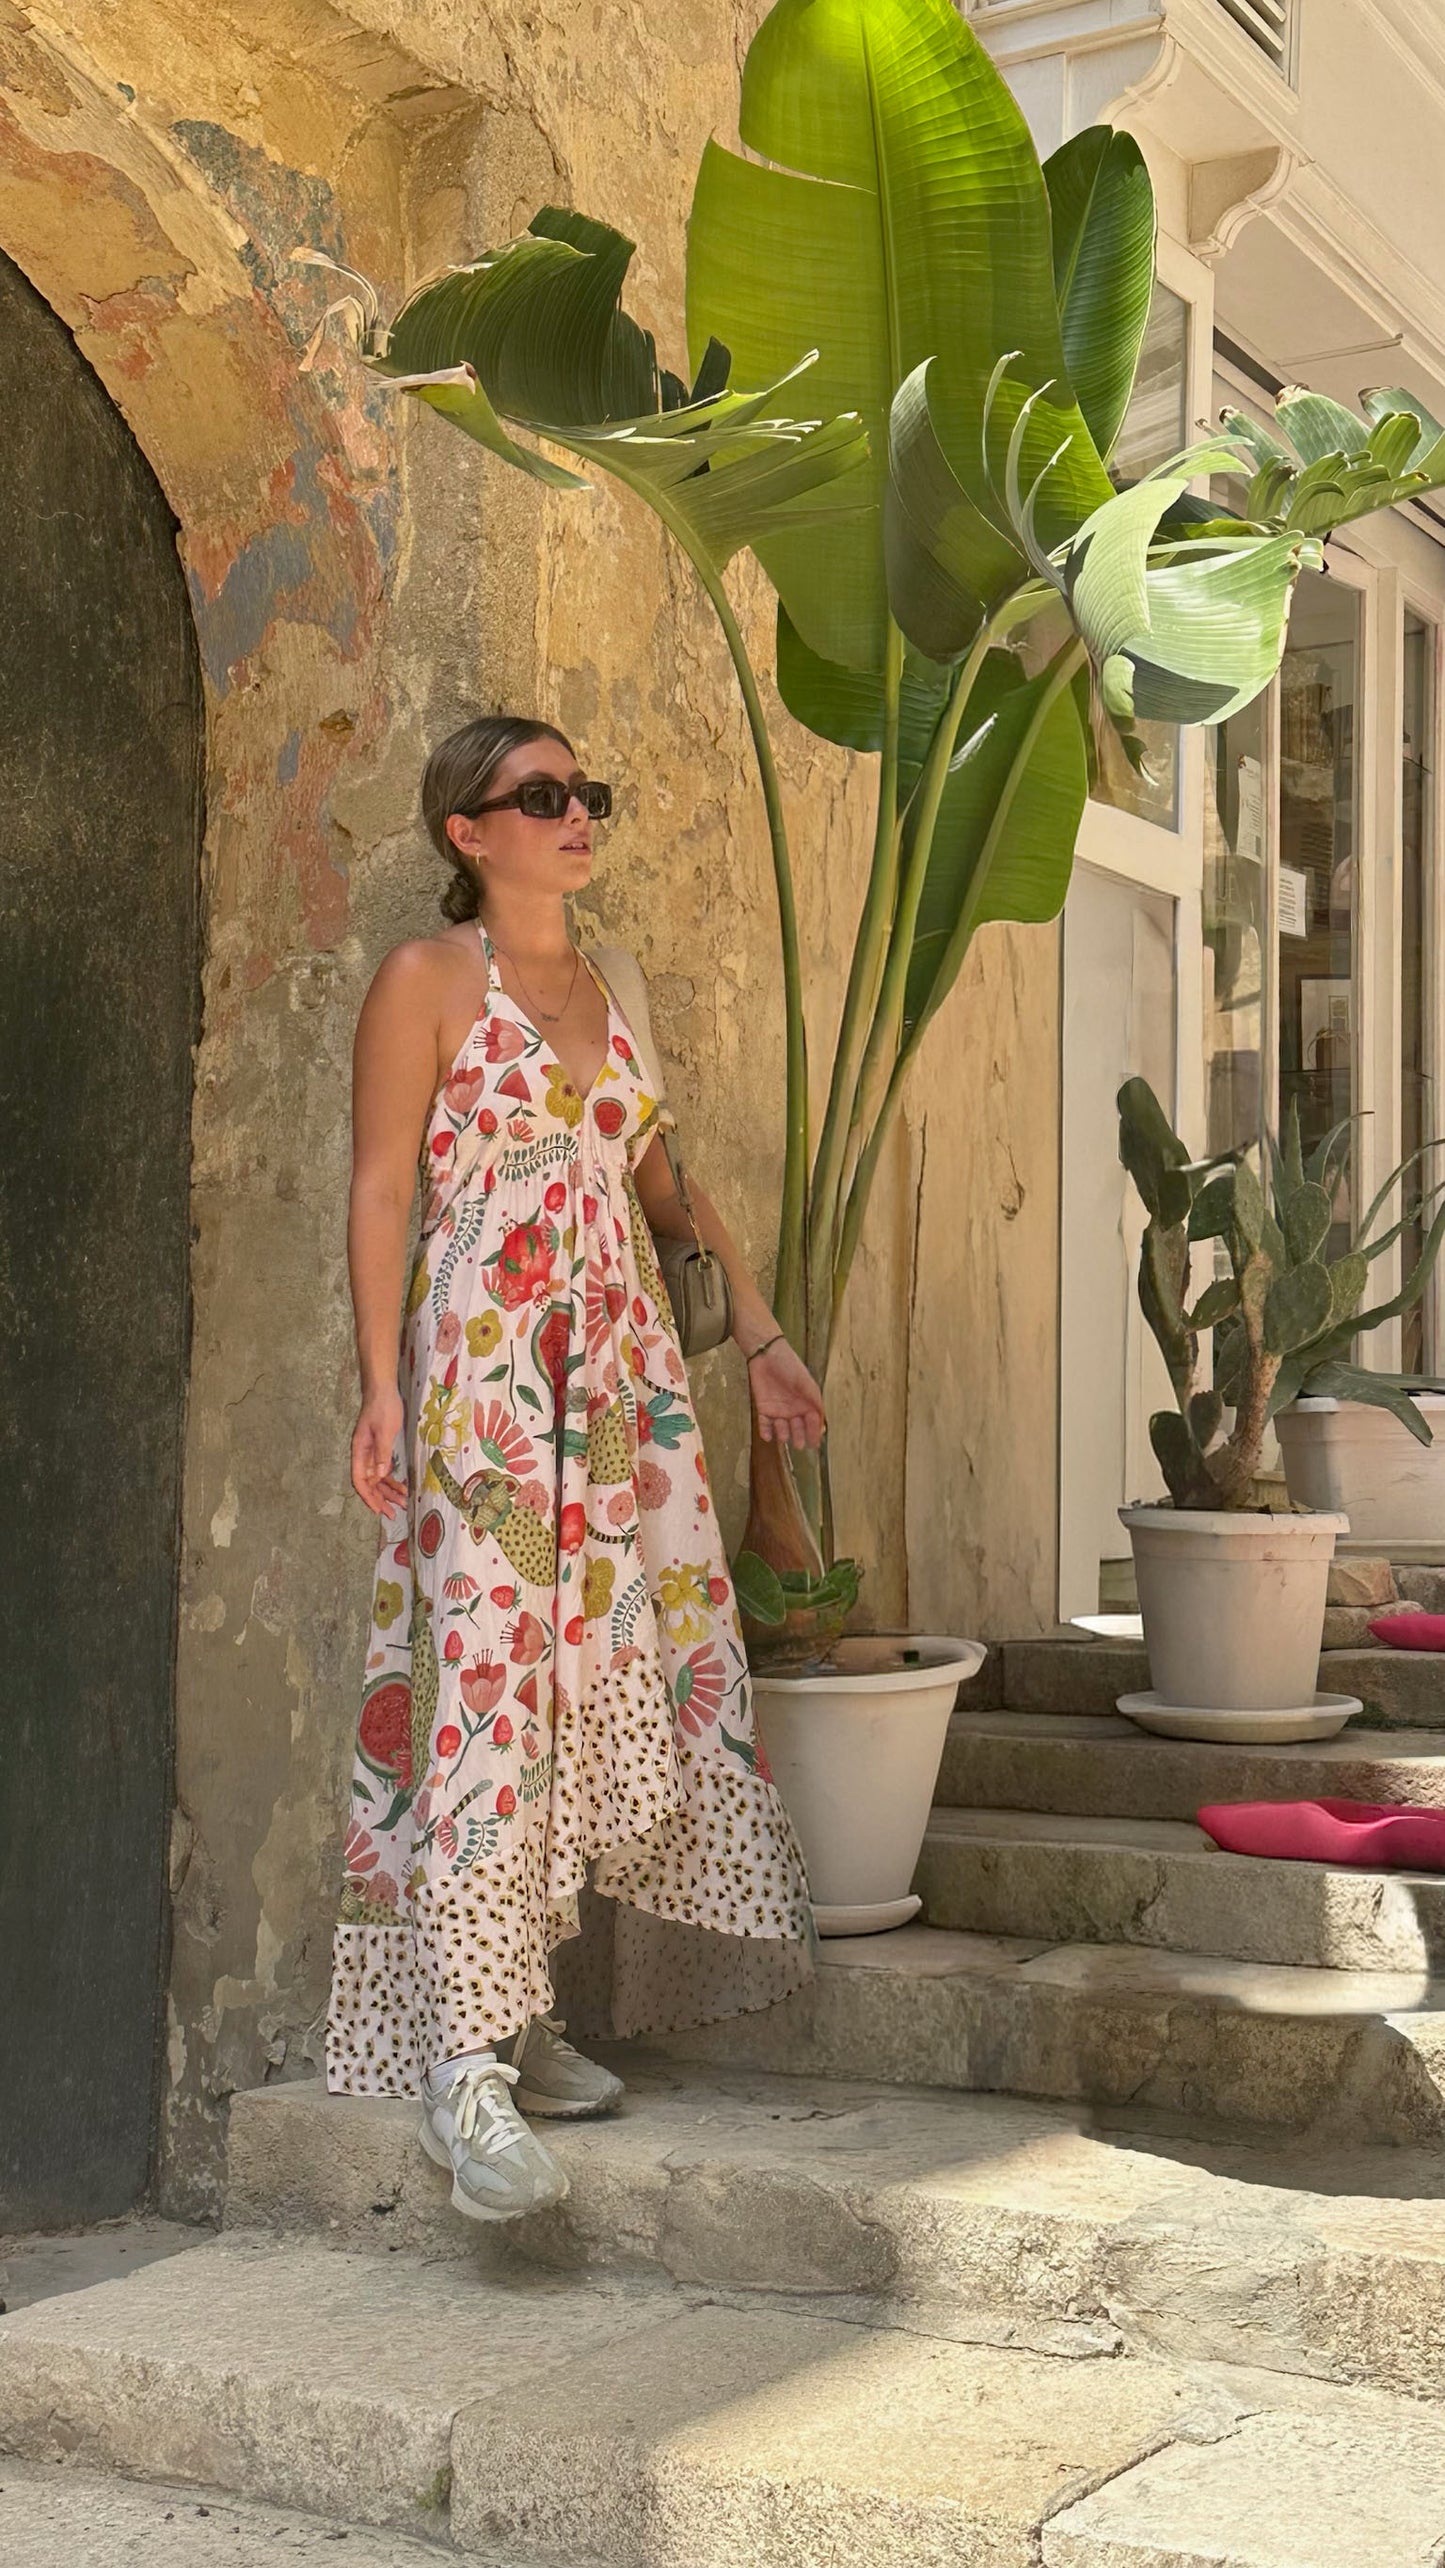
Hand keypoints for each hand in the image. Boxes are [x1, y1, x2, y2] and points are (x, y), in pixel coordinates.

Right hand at [352, 1386, 407, 1517]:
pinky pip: (383, 1469)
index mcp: (359, 1451)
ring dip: (388, 1491)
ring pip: (377, 1478)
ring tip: (402, 1503)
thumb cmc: (383, 1407)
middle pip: (369, 1483)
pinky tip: (402, 1486)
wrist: (384, 1389)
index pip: (360, 1480)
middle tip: (393, 1513)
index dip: (368, 1496)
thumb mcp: (385, 1431)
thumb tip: (380, 1477)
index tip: (377, 1510)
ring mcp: (371, 1452)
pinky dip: (391, 1479)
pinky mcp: (380, 1448)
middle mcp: (363, 1454)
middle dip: (380, 1498)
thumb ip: (382, 1454)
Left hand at [747, 1336, 825, 1448]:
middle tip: (799, 1444)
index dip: (814, 1433)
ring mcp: (778, 1409)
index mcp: (806, 1403)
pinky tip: (768, 1436)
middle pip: (798, 1429)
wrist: (767, 1355)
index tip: (815, 1444)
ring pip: (782, 1429)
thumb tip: (822, 1422)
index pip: (812, 1422)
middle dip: (799, 1437)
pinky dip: (766, 1432)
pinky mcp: (763, 1408)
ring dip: (783, 1434)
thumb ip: (815, 1402)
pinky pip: (765, 1425)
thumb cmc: (790, 1366)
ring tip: (784, 1436)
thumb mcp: (807, 1384)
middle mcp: (793, 1409)